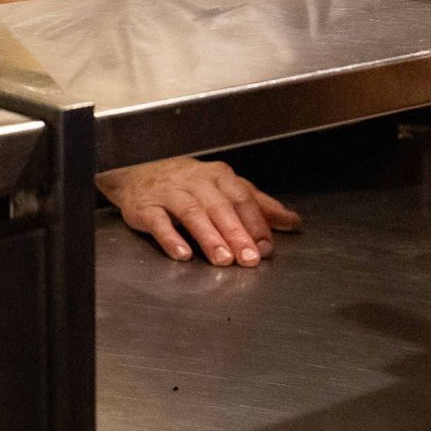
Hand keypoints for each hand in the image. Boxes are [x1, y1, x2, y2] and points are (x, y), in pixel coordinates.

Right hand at [97, 156, 300, 265]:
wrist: (137, 172)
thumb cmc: (188, 184)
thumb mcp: (225, 188)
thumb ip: (258, 205)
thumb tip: (292, 221)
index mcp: (218, 177)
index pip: (241, 198)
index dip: (255, 223)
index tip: (265, 246)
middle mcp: (194, 182)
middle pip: (219, 207)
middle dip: (236, 233)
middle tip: (249, 258)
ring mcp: (168, 193)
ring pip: (191, 213)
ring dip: (209, 237)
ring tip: (222, 259)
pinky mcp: (144, 207)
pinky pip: (158, 222)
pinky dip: (170, 238)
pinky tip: (182, 254)